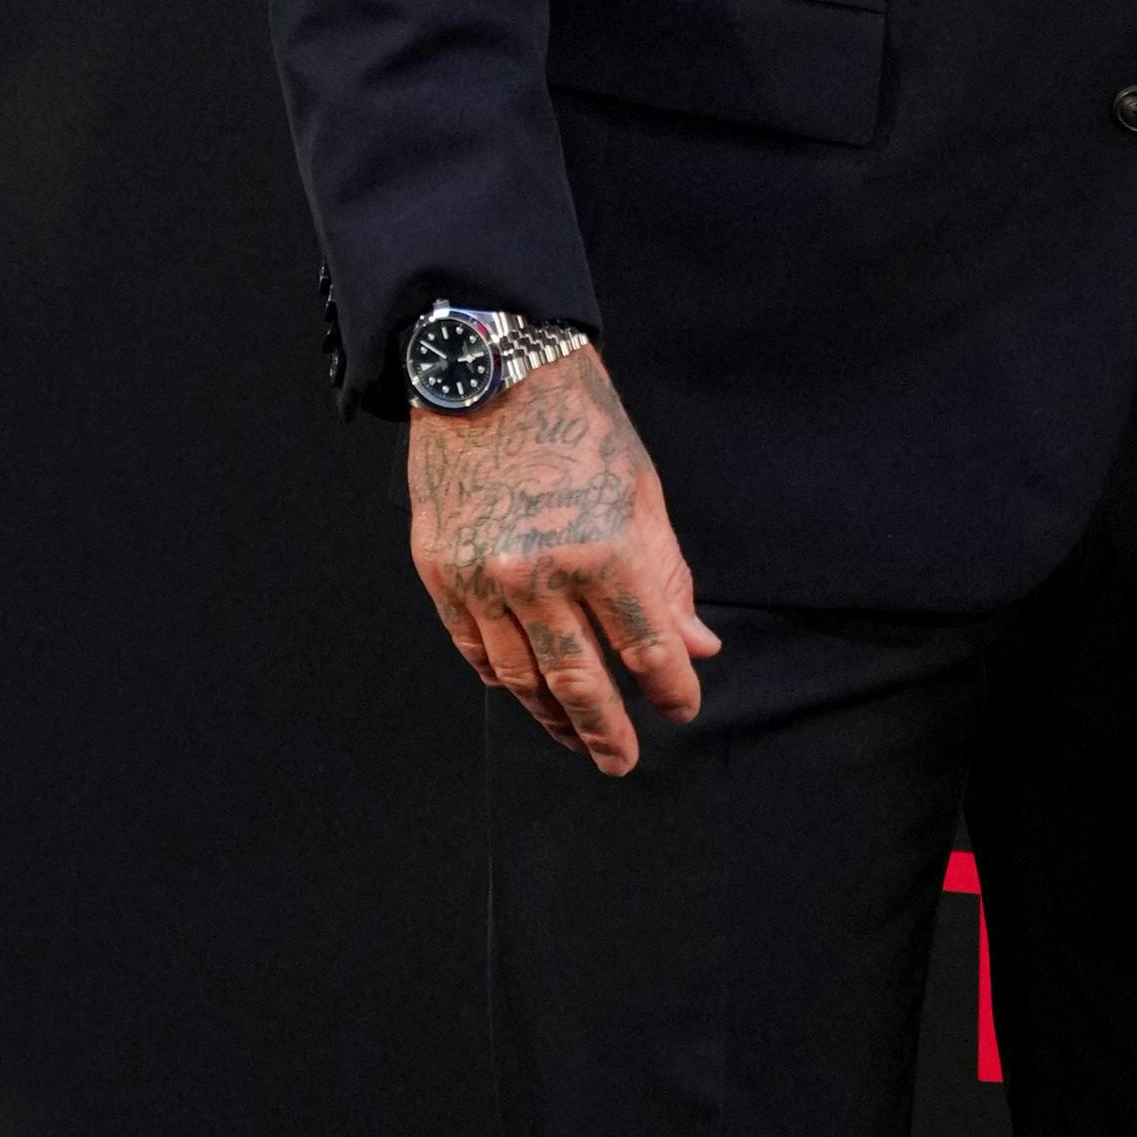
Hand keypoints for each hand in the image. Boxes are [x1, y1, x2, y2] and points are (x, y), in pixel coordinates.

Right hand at [410, 347, 718, 775]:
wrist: (493, 374)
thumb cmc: (580, 427)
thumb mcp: (643, 497)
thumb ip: (667, 579)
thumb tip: (695, 648)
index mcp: (604, 552)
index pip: (648, 652)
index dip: (672, 691)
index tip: (683, 708)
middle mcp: (540, 575)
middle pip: (581, 681)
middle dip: (608, 731)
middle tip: (622, 762)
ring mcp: (483, 578)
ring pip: (523, 676)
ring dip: (553, 717)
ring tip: (575, 740)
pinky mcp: (441, 572)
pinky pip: (475, 649)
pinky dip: (503, 678)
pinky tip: (524, 692)